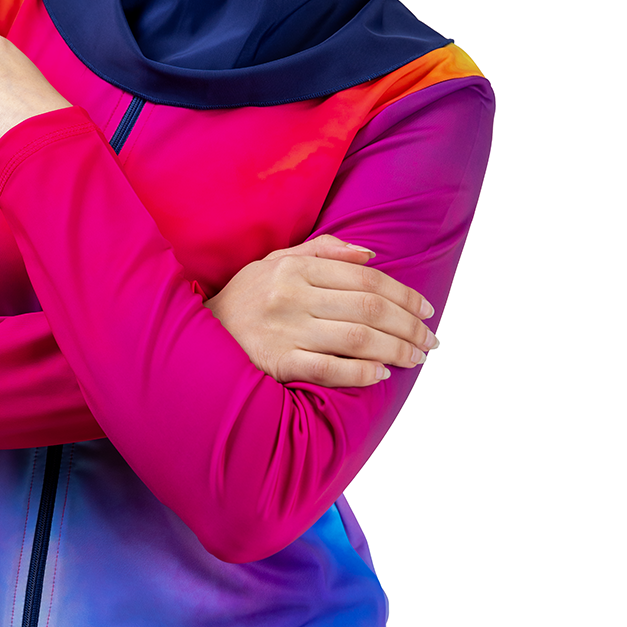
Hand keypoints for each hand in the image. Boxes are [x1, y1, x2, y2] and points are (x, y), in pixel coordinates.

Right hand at [204, 234, 438, 387]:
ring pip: (358, 337)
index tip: (426, 311)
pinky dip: (362, 372)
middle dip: (409, 326)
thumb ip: (322, 252)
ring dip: (396, 349)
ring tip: (415, 358)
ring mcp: (284, 329)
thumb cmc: (243, 299)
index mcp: (294, 267)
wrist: (196, 337)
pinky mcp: (276, 362)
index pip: (365, 278)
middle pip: (369, 308)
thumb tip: (370, 254)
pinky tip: (381, 374)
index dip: (404, 295)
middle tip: (430, 341)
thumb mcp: (273, 262)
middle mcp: (291, 295)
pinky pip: (330, 368)